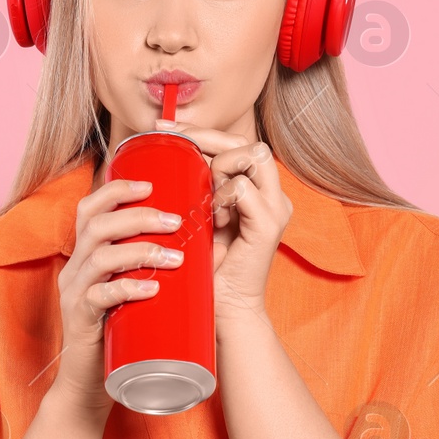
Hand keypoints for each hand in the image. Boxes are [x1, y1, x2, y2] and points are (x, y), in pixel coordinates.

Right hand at [51, 176, 186, 426]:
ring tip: (176, 256)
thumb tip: (205, 241)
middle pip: (97, 225)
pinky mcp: (81, 320)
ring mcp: (74, 293)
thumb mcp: (132, 289)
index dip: (117, 189)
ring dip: (140, 250)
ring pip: (100, 256)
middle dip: (138, 216)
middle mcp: (75, 268)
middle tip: (176, 222)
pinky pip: (100, 296)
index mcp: (84, 254)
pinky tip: (153, 289)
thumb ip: (152, 266)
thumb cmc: (121, 332)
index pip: (89, 208)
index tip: (150, 184)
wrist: (91, 384)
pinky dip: (128, 288)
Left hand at [154, 119, 290, 320]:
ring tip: (203, 197)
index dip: (200, 131)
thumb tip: (162, 154)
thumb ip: (193, 187)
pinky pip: (244, 188)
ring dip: (220, 166)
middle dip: (206, 137)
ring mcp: (275, 208)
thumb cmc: (204, 268)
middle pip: (247, 141)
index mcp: (256, 191)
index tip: (162, 128)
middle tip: (172, 140)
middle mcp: (272, 195)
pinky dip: (223, 194)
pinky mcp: (269, 225)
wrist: (222, 309)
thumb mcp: (196, 217)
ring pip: (253, 155)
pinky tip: (211, 216)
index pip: (236, 143)